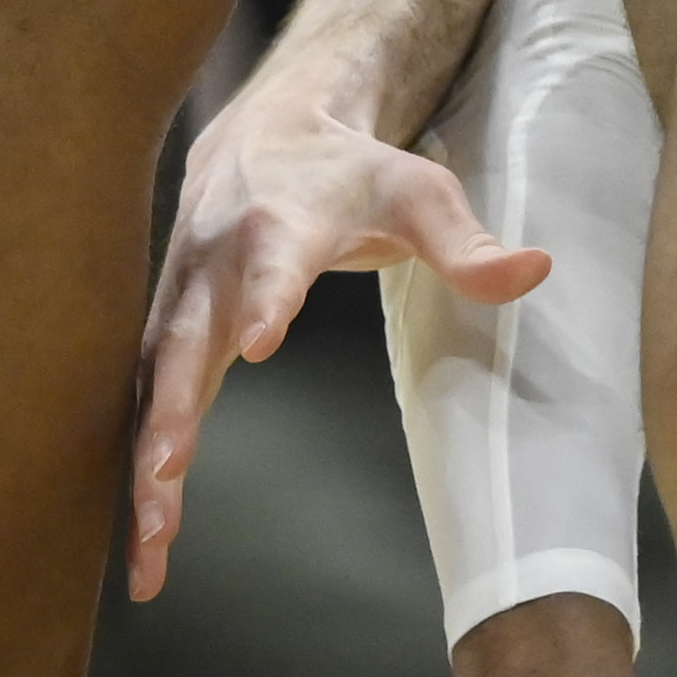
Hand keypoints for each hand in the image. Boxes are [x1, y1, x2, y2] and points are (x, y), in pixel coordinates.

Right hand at [129, 84, 547, 596]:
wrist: (266, 132)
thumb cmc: (348, 170)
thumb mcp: (418, 194)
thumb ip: (468, 242)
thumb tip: (536, 269)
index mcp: (278, 225)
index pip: (272, 262)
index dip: (266, 298)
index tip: (260, 343)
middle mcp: (213, 266)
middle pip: (181, 343)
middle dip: (171, 412)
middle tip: (165, 476)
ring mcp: (180, 302)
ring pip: (149, 388)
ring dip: (143, 466)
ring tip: (149, 544)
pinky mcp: (167, 334)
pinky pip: (145, 406)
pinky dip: (140, 471)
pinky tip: (144, 542)